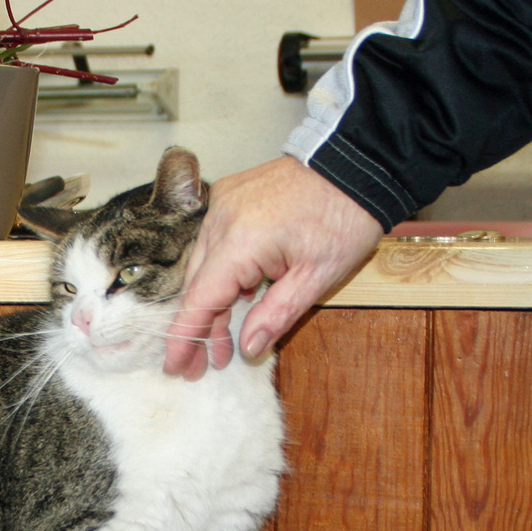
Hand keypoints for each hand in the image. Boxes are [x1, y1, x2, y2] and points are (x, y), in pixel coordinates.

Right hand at [164, 156, 383, 378]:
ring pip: (204, 262)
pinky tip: (238, 293)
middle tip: (208, 362)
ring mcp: (222, 203)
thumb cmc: (344, 218)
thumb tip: (247, 347)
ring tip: (225, 337)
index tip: (176, 366)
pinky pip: (214, 240)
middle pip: (198, 283)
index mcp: (241, 241)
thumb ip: (276, 314)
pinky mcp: (229, 194)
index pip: (200, 299)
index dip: (185, 337)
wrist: (356, 164)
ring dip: (213, 299)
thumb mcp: (317, 278)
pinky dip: (221, 269)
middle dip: (201, 327)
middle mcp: (221, 219)